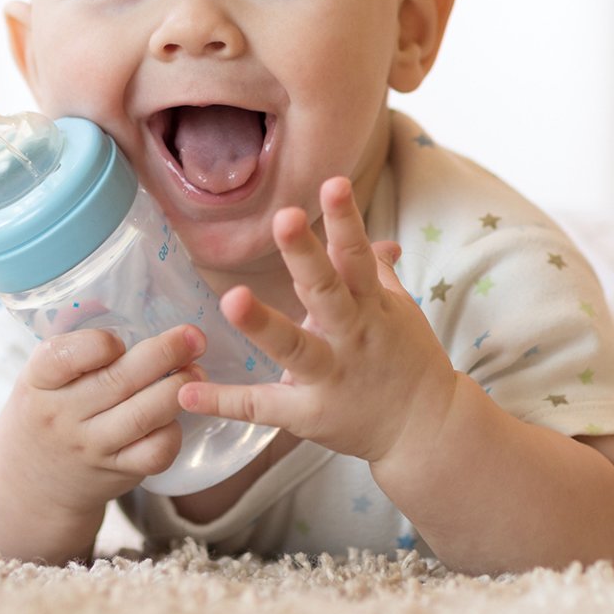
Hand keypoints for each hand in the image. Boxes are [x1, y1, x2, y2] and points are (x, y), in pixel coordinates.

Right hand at [0, 325, 208, 517]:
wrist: (28, 487)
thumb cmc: (46, 413)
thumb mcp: (41, 379)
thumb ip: (76, 348)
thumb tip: (137, 302)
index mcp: (37, 381)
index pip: (63, 356)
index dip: (99, 343)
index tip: (120, 339)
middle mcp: (62, 415)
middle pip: (119, 380)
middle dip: (165, 353)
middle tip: (193, 336)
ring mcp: (90, 447)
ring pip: (144, 415)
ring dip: (178, 388)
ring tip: (197, 371)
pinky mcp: (116, 472)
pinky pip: (155, 452)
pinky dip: (174, 431)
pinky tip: (178, 415)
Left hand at [177, 176, 461, 464]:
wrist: (427, 429)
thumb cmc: (408, 360)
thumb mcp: (400, 311)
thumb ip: (379, 274)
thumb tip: (376, 238)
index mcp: (372, 307)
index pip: (358, 256)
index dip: (345, 221)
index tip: (332, 184)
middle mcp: (351, 336)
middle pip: (327, 290)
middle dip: (306, 256)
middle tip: (284, 217)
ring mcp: (331, 376)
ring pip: (295, 347)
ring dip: (262, 323)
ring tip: (229, 298)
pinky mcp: (309, 414)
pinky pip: (262, 406)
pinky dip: (224, 401)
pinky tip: (186, 391)